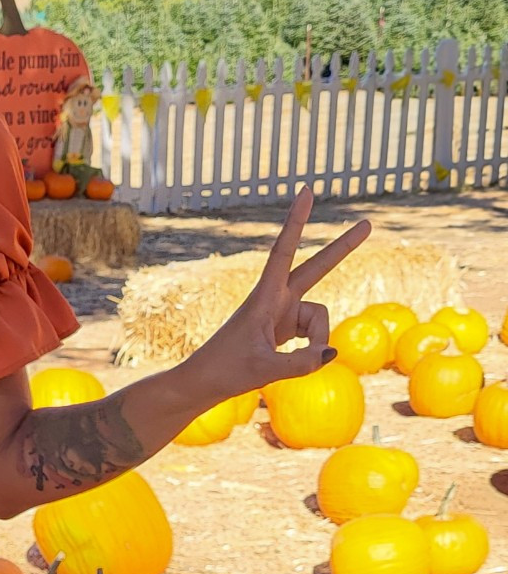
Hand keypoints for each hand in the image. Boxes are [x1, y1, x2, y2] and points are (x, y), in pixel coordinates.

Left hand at [195, 189, 370, 393]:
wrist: (204, 382)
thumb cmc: (227, 371)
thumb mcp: (265, 370)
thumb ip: (301, 363)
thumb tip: (331, 353)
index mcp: (265, 297)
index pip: (284, 251)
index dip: (296, 221)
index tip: (306, 191)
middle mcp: (277, 299)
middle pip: (317, 269)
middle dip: (342, 248)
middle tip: (368, 223)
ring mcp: (282, 313)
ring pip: (319, 321)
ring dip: (315, 343)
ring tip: (296, 363)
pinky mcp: (284, 328)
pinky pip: (313, 337)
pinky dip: (311, 351)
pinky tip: (299, 361)